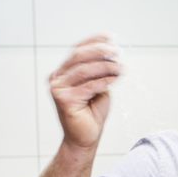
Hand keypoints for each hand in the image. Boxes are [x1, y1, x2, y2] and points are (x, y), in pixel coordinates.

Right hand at [49, 35, 122, 149]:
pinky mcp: (63, 100)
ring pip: (84, 70)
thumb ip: (100, 71)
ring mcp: (58, 89)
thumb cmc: (91, 113)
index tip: (110, 37)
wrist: (84, 139)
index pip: (77, 50)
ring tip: (120, 67)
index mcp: (63, 72)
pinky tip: (115, 78)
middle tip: (117, 51)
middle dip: (99, 51)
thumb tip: (111, 53)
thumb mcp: (97, 86)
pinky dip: (104, 81)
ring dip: (105, 67)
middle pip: (79, 57)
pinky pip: (88, 86)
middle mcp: (57, 78)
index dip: (94, 41)